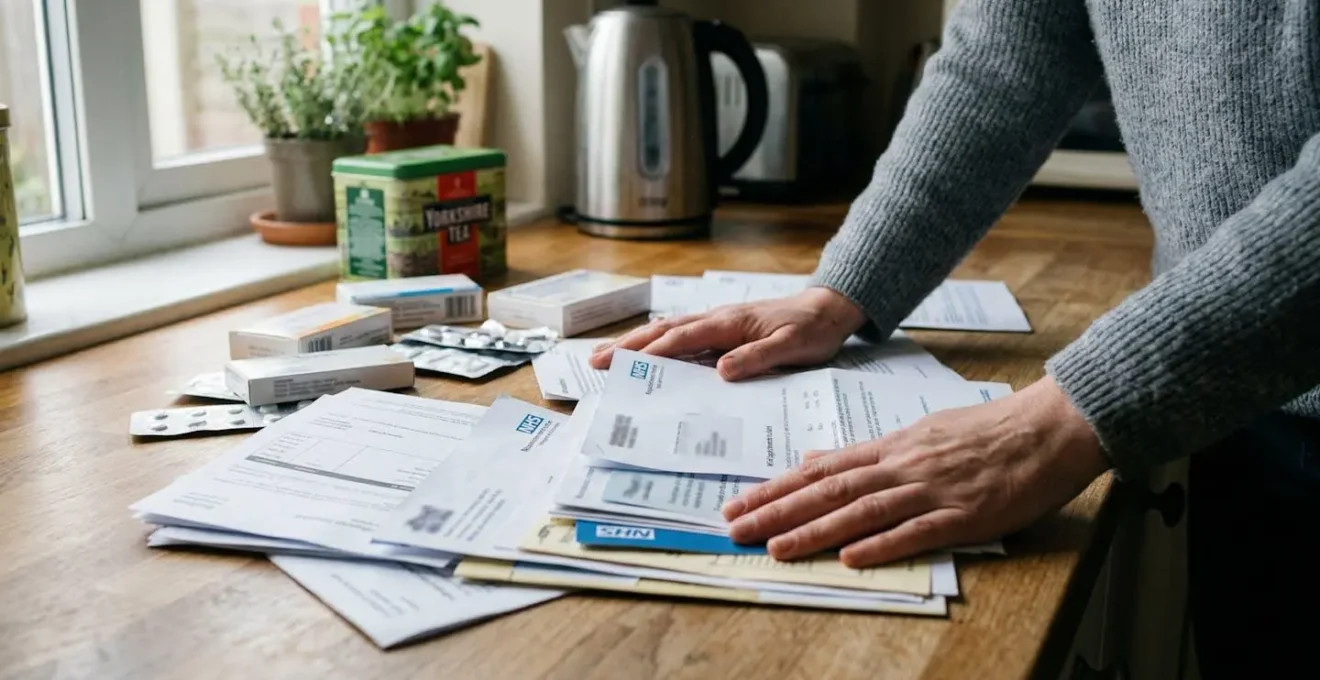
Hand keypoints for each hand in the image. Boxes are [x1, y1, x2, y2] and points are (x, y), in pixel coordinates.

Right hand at [589, 286, 867, 379]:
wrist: (829, 308)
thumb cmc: (813, 328)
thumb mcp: (794, 346)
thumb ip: (758, 357)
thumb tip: (722, 371)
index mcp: (729, 323)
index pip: (682, 340)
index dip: (652, 354)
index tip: (624, 367)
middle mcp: (716, 319)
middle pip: (663, 331)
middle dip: (628, 346)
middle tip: (596, 362)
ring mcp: (717, 323)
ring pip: (667, 332)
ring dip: (636, 343)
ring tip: (606, 358)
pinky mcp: (722, 329)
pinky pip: (682, 336)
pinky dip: (657, 343)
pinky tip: (645, 353)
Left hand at [721, 376, 1110, 566]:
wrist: (1047, 428)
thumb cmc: (986, 431)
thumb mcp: (917, 432)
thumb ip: (865, 452)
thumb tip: (816, 459)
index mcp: (891, 447)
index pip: (821, 469)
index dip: (776, 487)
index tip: (739, 502)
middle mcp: (902, 466)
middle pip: (828, 490)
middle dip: (777, 510)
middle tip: (735, 528)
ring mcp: (931, 490)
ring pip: (861, 511)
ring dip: (815, 530)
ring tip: (775, 546)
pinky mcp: (963, 514)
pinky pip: (916, 531)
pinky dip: (882, 544)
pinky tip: (851, 557)